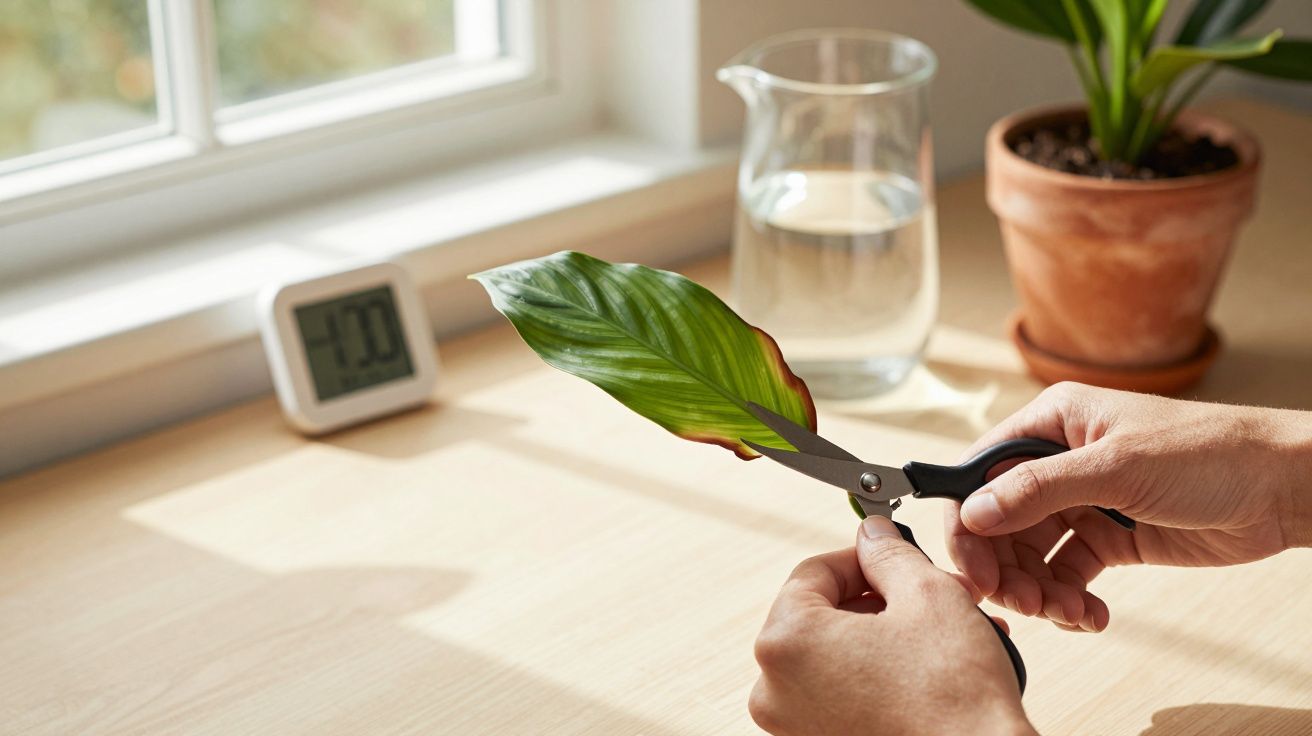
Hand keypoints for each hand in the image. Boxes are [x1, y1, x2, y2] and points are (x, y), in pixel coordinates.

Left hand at [749, 515, 1035, 735]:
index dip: (863, 557)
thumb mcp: (928, 595)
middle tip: (927, 596)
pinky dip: (878, 678)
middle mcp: (774, 690)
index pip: (814, 572)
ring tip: (938, 635)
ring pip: (837, 657)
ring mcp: (794, 727)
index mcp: (785, 642)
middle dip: (880, 601)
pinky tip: (925, 672)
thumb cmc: (954, 701)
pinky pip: (843, 696)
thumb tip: (872, 536)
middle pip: (823, 616)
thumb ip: (889, 554)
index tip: (893, 558)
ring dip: (885, 638)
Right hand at [944, 382, 1311, 631]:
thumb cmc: (1209, 453)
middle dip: (1005, 569)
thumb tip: (972, 512)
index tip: (972, 572)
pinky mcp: (1107, 538)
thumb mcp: (1117, 467)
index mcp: (1051, 423)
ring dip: (1038, 591)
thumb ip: (1038, 490)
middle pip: (999, 523)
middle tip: (1023, 605)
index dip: (968, 525)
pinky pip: (1065, 574)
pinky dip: (1068, 600)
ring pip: (1029, 555)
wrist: (1282, 488)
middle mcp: (1057, 461)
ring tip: (1068, 615)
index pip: (979, 474)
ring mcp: (1081, 502)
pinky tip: (1089, 616)